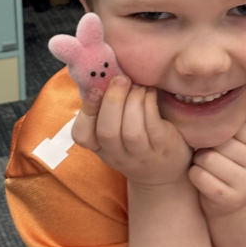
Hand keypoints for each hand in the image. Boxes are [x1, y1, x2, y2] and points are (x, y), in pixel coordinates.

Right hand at [72, 75, 192, 187]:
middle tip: (120, 79)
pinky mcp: (162, 148)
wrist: (164, 172)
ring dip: (133, 101)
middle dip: (113, 101)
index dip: (86, 112)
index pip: (82, 135)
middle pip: (107, 132)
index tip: (94, 90)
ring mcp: (141, 155)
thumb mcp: (115, 132)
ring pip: (131, 131)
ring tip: (137, 85)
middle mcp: (118, 155)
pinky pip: (153, 125)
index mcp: (100, 147)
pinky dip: (149, 104)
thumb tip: (101, 74)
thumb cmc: (136, 143)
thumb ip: (106, 108)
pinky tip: (150, 92)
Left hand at [188, 108, 245, 218]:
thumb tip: (243, 84)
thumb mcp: (244, 140)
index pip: (235, 125)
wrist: (234, 206)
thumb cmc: (234, 163)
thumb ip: (244, 117)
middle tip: (215, 156)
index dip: (221, 131)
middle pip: (220, 142)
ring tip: (209, 167)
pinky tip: (204, 180)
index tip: (225, 141)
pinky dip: (194, 176)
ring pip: (206, 159)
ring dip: (200, 162)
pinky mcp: (229, 201)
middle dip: (209, 147)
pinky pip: (198, 176)